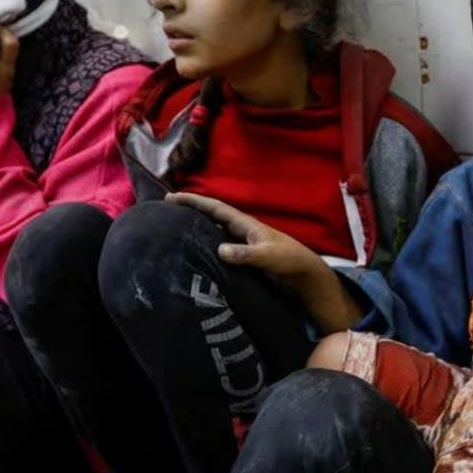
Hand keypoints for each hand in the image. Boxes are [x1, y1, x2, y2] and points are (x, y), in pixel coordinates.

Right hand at [167, 192, 362, 332]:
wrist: (305, 276)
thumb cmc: (289, 262)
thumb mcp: (267, 257)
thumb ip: (245, 254)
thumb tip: (220, 248)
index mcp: (246, 224)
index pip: (215, 208)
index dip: (194, 201)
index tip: (172, 196)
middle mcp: (242, 230)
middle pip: (212, 216)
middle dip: (191, 211)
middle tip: (167, 210)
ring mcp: (243, 243)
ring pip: (215, 231)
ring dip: (197, 227)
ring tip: (175, 229)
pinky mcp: (245, 257)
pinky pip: (220, 246)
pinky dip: (206, 244)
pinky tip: (196, 251)